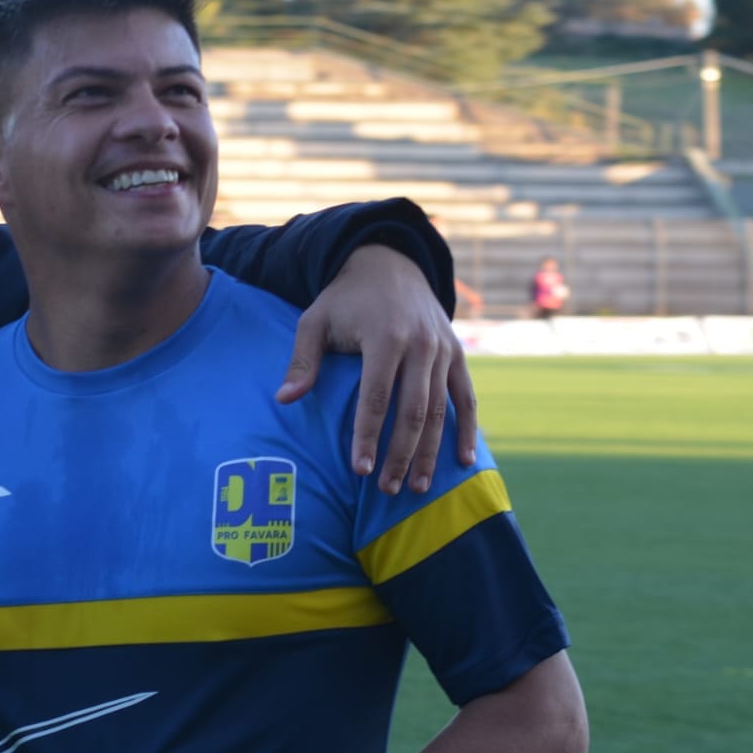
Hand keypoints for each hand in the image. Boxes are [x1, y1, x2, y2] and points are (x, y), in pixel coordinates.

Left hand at [276, 246, 477, 493]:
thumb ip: (302, 361)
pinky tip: (462, 461)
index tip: (360, 470)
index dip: (369, 436)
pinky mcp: (457, 354)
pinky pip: (466, 397)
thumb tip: (284, 400)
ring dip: (431, 452)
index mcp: (384, 336)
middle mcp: (420, 344)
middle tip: (386, 489)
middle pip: (413, 411)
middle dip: (400, 454)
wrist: (389, 263)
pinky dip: (467, 429)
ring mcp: (443, 350)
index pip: (377, 397)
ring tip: (418, 487)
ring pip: (441, 410)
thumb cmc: (344, 299)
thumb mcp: (315, 320)